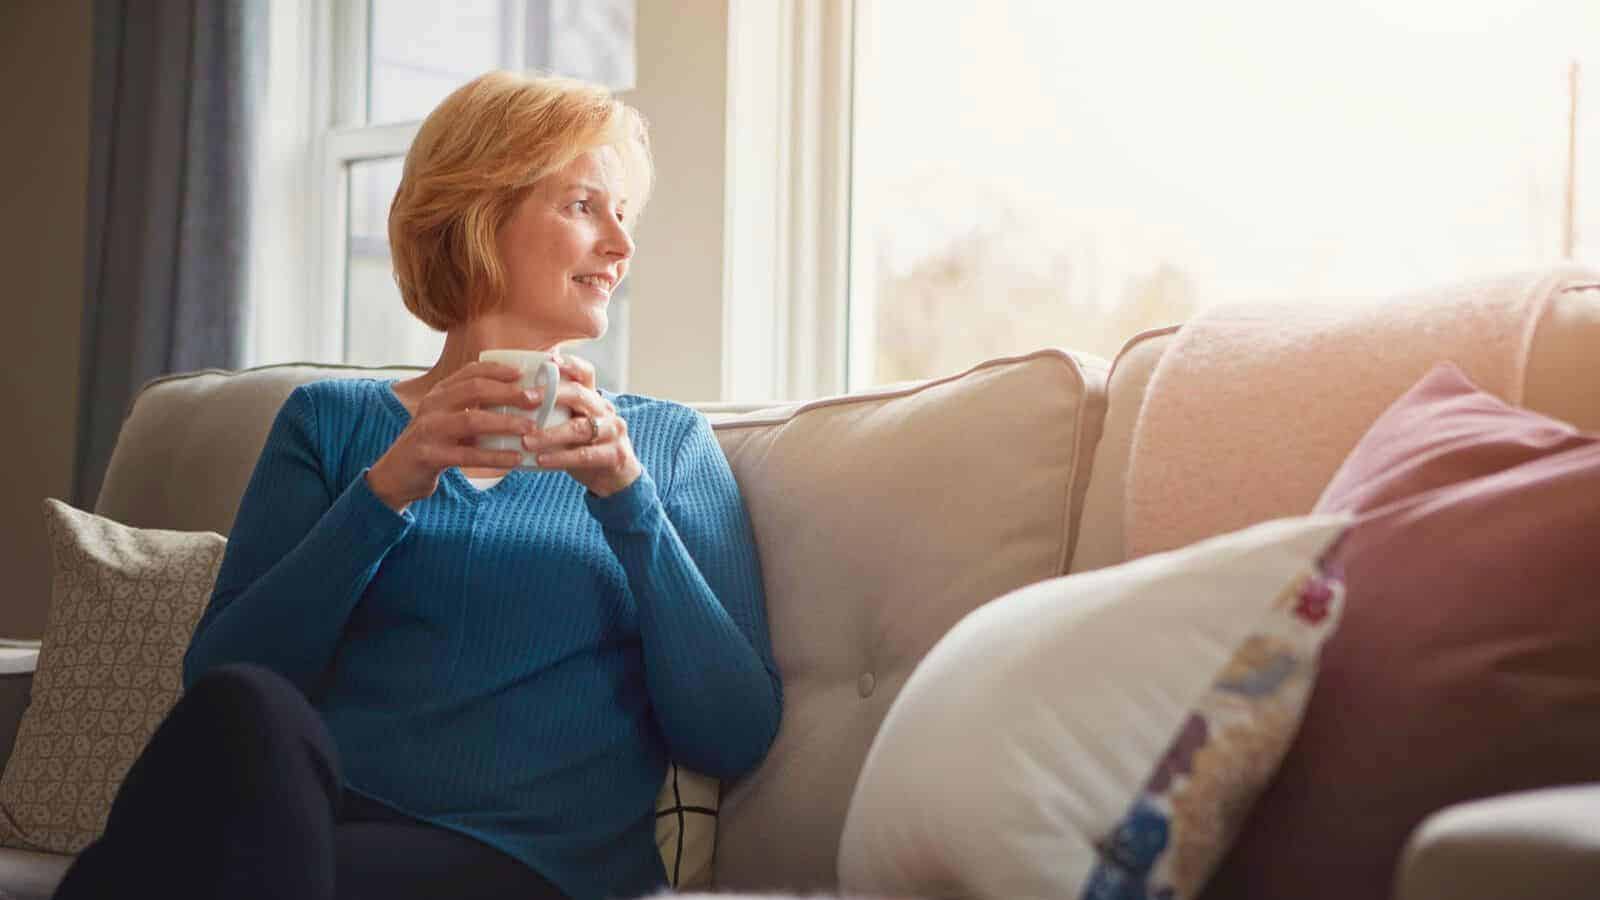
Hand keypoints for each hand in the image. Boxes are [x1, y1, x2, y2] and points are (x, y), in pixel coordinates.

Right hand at [366, 362, 540, 511]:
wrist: (397, 474)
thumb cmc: (434, 444)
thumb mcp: (449, 419)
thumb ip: (475, 408)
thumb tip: (519, 400)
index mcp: (440, 392)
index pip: (471, 371)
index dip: (498, 369)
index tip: (524, 373)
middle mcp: (433, 405)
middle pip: (474, 389)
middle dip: (508, 392)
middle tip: (536, 398)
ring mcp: (429, 429)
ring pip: (472, 420)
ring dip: (505, 423)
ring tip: (531, 428)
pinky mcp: (430, 455)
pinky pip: (467, 455)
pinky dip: (494, 456)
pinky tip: (515, 459)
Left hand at [523, 353, 642, 497]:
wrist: (615, 478)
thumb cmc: (585, 448)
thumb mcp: (571, 425)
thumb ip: (553, 412)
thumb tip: (511, 400)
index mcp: (593, 399)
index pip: (585, 373)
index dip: (568, 364)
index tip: (547, 360)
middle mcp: (605, 410)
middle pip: (580, 394)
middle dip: (551, 394)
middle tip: (524, 399)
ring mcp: (613, 432)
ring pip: (580, 428)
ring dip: (550, 434)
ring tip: (526, 440)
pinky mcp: (614, 455)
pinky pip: (584, 455)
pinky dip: (561, 458)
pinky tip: (541, 460)